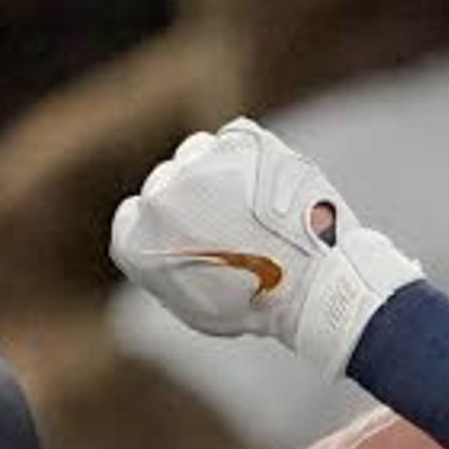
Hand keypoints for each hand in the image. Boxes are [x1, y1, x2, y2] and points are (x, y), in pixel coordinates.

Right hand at [109, 117, 421, 378]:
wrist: (314, 283)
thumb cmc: (259, 305)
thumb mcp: (197, 307)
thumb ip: (166, 271)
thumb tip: (165, 248)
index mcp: (139, 239)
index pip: (133, 216)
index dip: (163, 224)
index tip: (188, 233)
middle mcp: (159, 196)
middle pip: (165, 182)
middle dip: (192, 199)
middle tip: (230, 224)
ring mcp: (198, 164)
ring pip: (196, 155)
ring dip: (216, 173)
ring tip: (252, 204)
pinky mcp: (239, 141)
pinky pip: (234, 142)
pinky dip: (248, 157)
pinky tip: (268, 186)